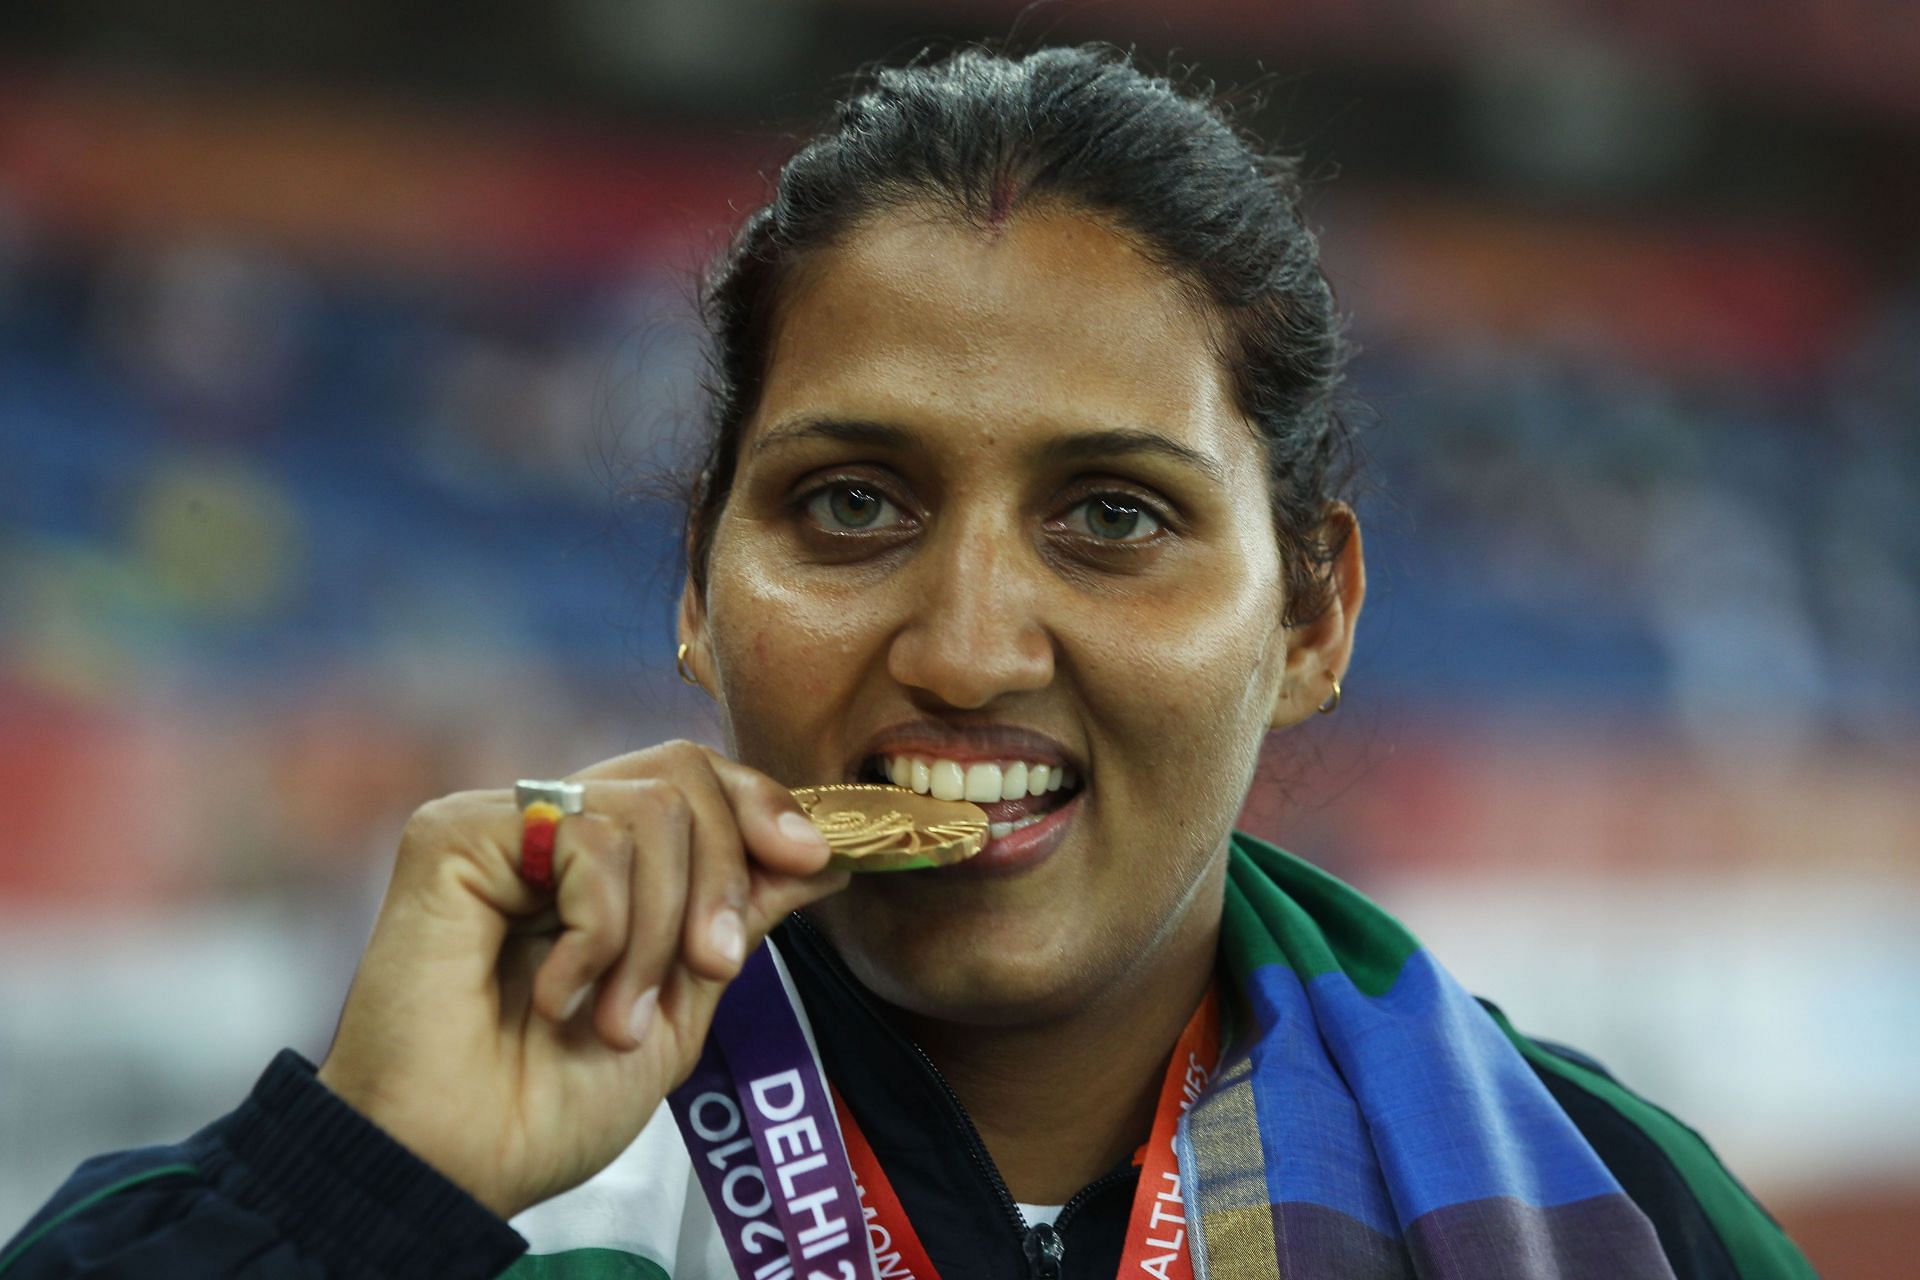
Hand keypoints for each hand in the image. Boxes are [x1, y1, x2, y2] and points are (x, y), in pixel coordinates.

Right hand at [315, 741, 847, 1218]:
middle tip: (707, 970)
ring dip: (657, 930)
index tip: (815, 861)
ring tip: (615, 1016)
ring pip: (647, 808)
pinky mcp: (455, 833)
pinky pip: (586, 838)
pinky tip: (558, 995)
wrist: (464, 1166)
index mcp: (604, 863)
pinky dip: (600, 931)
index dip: (763, 806)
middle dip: (721, 878)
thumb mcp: (682, 1006)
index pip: (697, 779)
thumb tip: (822, 854)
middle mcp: (554, 827)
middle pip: (683, 776)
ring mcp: (505, 825)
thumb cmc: (550, 1105)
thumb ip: (738, 920)